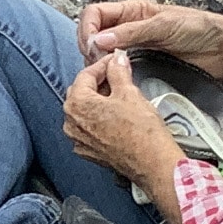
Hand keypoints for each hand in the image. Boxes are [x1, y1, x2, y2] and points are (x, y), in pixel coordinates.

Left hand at [62, 52, 181, 196]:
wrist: (151, 163)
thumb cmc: (140, 130)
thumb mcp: (129, 92)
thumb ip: (118, 72)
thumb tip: (116, 60)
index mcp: (77, 104)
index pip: (85, 75)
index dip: (102, 64)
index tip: (114, 60)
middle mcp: (71, 123)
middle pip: (81, 93)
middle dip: (99, 82)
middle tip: (118, 75)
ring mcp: (78, 140)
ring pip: (85, 111)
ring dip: (99, 100)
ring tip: (120, 95)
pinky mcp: (89, 151)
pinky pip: (90, 128)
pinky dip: (100, 118)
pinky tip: (117, 116)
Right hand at [78, 0, 222, 76]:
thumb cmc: (201, 29)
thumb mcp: (165, 25)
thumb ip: (132, 32)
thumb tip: (99, 39)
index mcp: (132, 11)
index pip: (95, 14)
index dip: (88, 29)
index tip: (92, 47)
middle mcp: (129, 29)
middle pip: (94, 36)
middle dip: (90, 49)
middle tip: (98, 65)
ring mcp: (135, 50)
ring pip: (102, 56)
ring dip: (99, 65)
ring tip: (106, 76)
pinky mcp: (143, 68)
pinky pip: (119, 72)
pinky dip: (112, 77)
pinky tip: (115, 84)